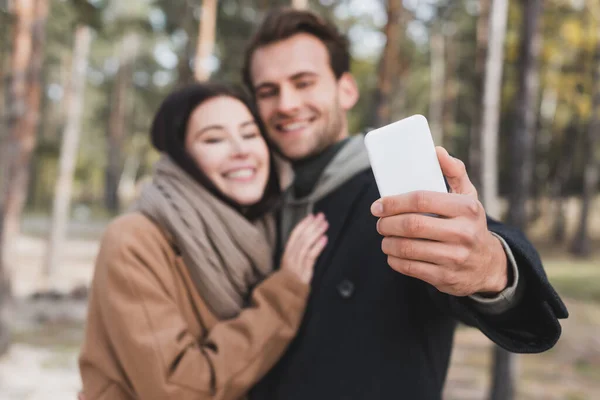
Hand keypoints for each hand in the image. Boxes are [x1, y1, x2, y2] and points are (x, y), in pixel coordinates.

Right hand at [281, 213, 328, 283]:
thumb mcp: (291, 267)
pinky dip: (317, 247)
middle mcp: (290, 256)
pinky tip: (324, 239)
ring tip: (324, 225)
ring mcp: (296, 263)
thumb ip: (297, 255)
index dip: (303, 225)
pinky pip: (311, 256)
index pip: (295, 235)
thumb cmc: (288, 283)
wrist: (284, 298)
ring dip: (316, 232)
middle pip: (302, 237)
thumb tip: (307, 242)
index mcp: (287, 254)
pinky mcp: (303, 271)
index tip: (310, 217)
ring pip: (306, 244)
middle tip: (321, 216)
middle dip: (312, 225)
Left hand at [370, 147, 507, 296]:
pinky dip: (395, 260)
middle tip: (379, 222)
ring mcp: (455, 258)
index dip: (394, 202)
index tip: (378, 205)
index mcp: (467, 209)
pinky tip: (393, 253)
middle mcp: (464, 233)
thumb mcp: (469, 197)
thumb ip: (454, 172)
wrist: (487, 266)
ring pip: (408, 248)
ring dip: (388, 242)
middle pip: (412, 225)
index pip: (422, 200)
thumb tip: (436, 151)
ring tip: (384, 237)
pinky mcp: (445, 278)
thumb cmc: (469, 224)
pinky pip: (410, 267)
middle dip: (387, 223)